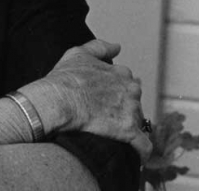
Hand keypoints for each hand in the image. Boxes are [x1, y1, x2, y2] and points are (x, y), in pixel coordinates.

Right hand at [22, 39, 151, 160]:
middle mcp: (131, 90)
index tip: (103, 98)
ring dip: (128, 127)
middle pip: (134, 102)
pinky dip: (139, 150)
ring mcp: (131, 111)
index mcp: (122, 74)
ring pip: (138, 122)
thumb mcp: (78, 54)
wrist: (56, 101)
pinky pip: (143, 146)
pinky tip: (132, 153)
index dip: (114, 91)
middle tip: (104, 115)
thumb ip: (100, 47)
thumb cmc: (64, 79)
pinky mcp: (129, 132)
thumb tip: (117, 46)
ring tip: (110, 133)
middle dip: (123, 108)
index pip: (126, 83)